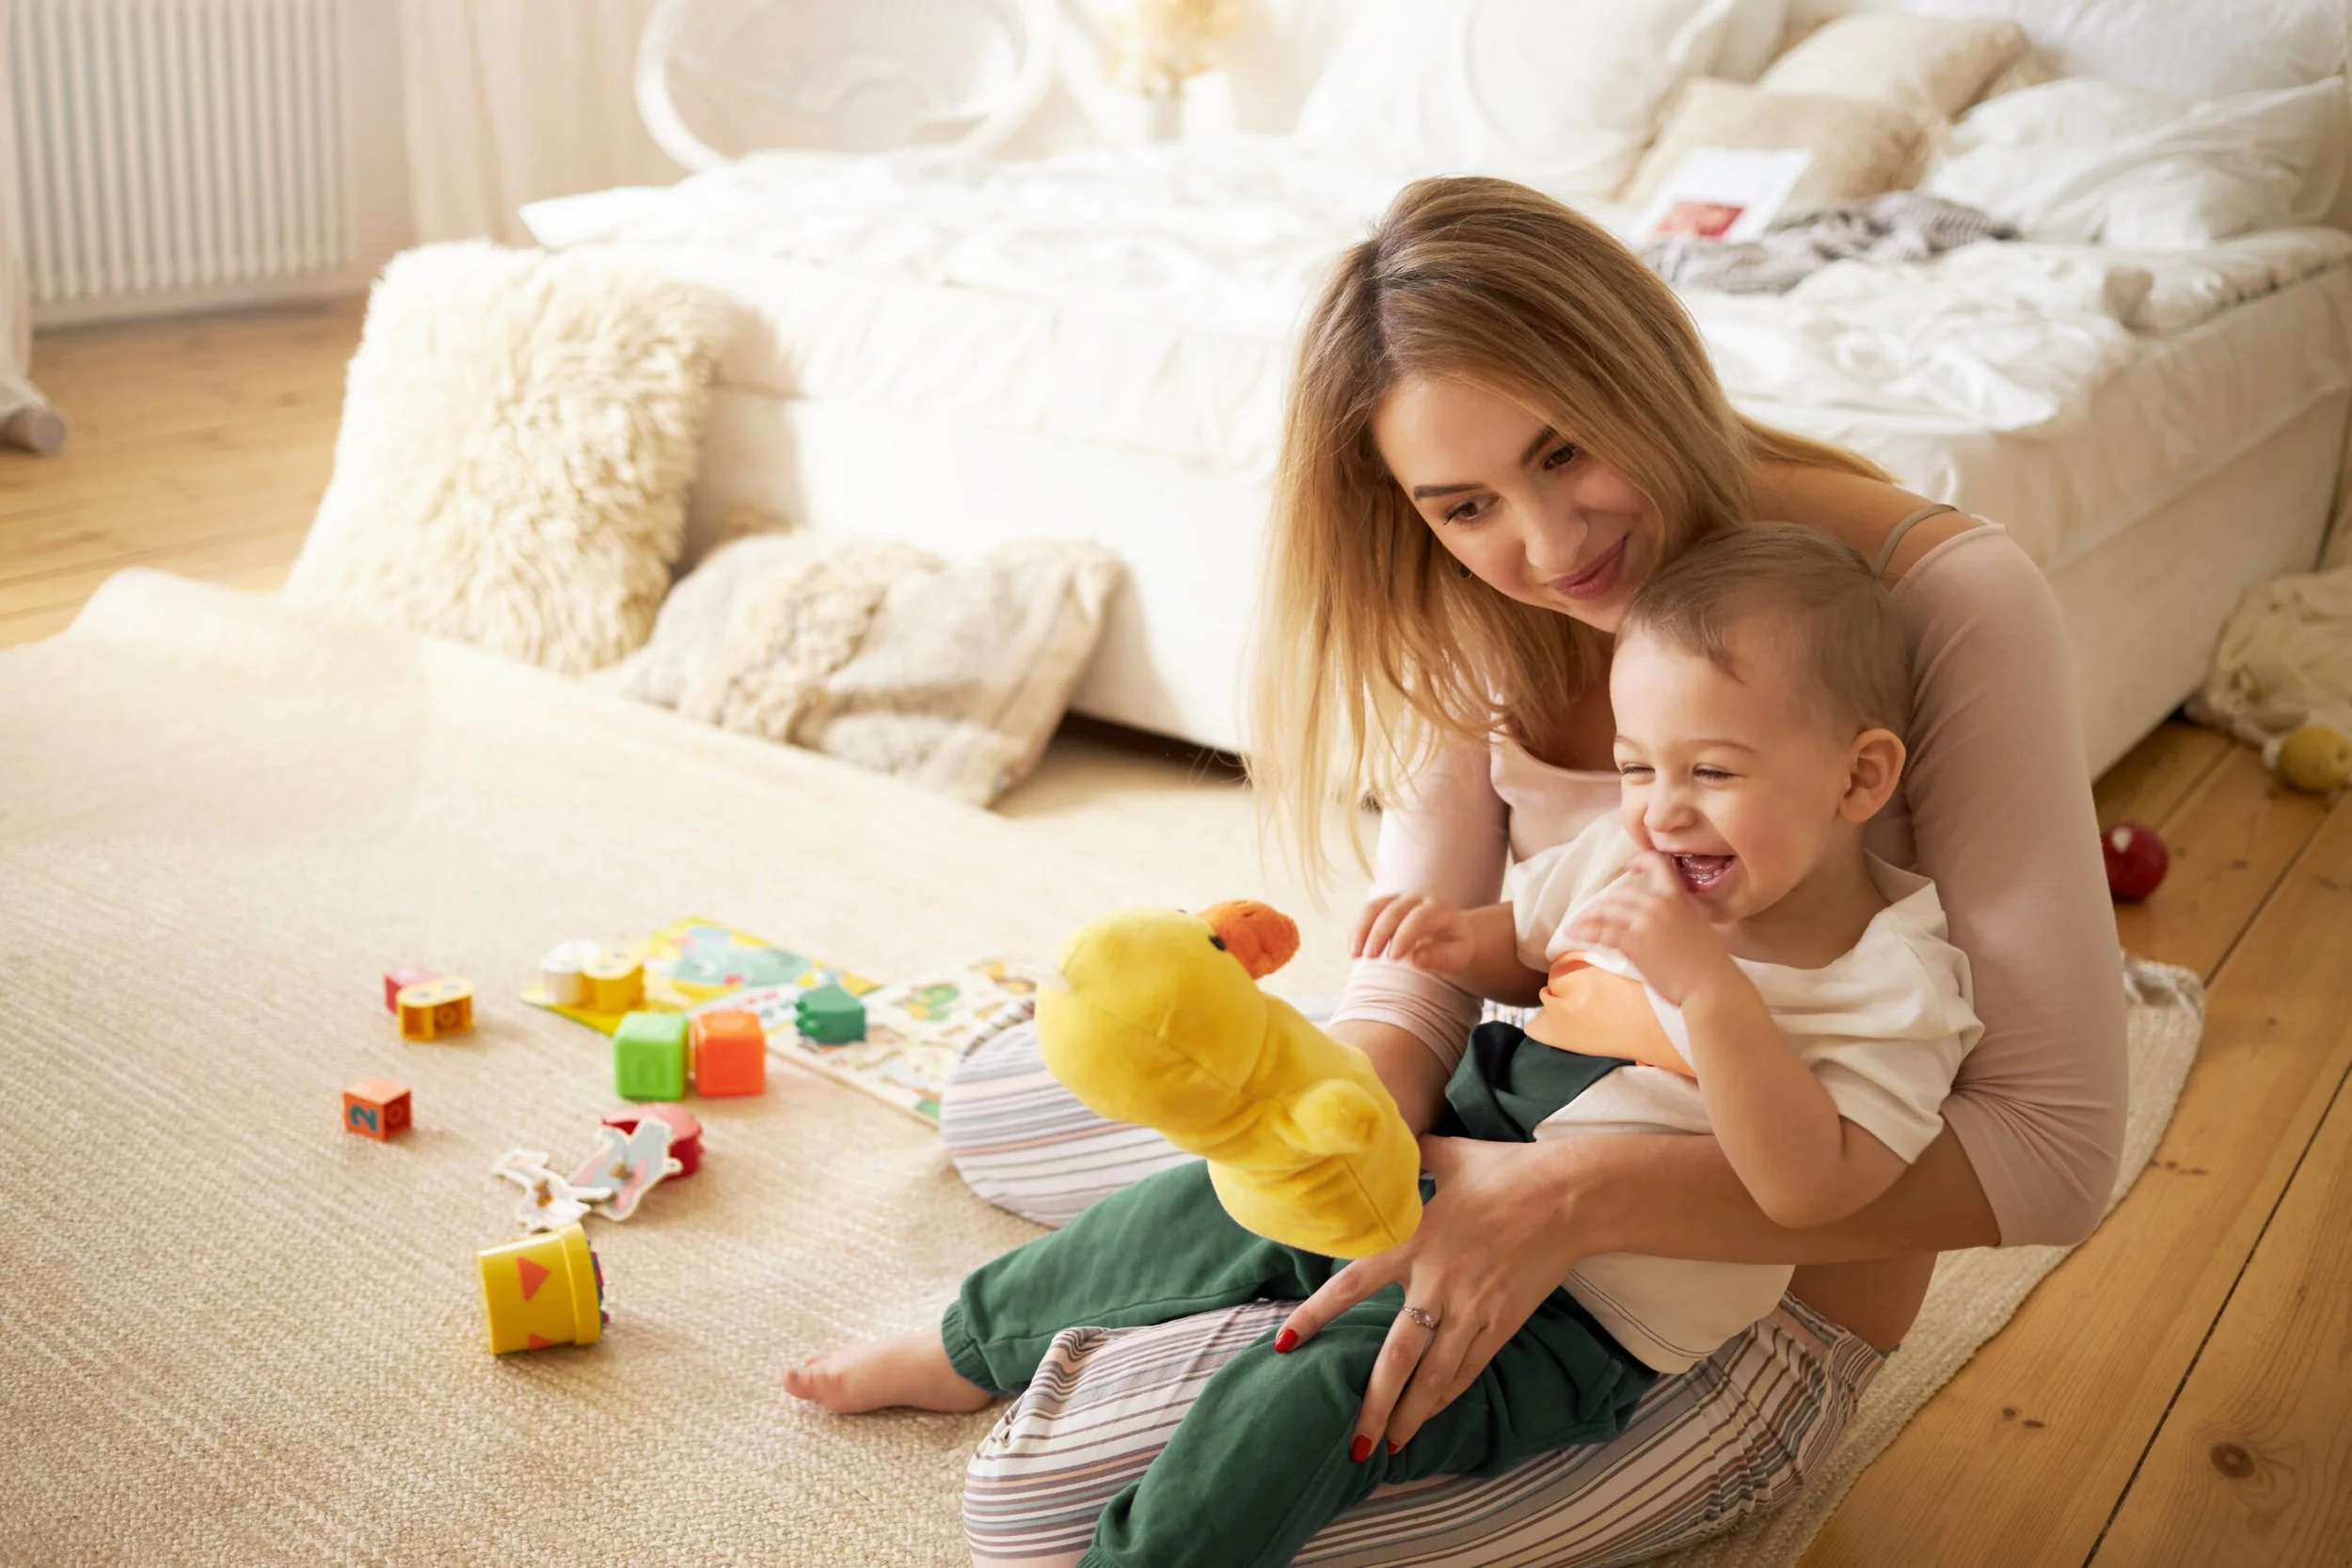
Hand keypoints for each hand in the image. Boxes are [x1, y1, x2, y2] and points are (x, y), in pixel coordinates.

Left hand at [1273, 1134, 1591, 1454]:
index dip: (1315, 1315)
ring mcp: (1472, 1309)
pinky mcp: (1502, 1323)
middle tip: (1352, 1443)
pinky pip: (1469, 1370)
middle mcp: (1437, 1284)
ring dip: (1410, 1415)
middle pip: (1396, 1359)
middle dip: (1372, 1405)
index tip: (1285, 1344)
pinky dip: (1447, 1396)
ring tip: (1387, 1447)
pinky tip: (1429, 1416)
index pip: (1351, 1285)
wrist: (1571, 1196)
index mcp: (1414, 1242)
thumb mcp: (1449, 1153)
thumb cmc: (1508, 1170)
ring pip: (1434, 1377)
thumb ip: (1412, 1157)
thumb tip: (1387, 1144)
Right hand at [1351, 892, 1475, 976]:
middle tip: (1369, 957)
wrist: (1448, 930)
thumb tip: (1417, 958)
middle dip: (1378, 933)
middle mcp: (1417, 898)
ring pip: (1374, 907)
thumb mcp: (1459, 955)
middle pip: (1393, 911)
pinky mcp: (1384, 903)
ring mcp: (1398, 898)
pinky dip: (1356, 929)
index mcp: (1439, 908)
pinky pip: (1365, 911)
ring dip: (1361, 929)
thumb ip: (1442, 957)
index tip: (1393, 958)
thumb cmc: (1454, 945)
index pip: (1419, 918)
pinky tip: (1353, 949)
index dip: (1404, 935)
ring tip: (1355, 954)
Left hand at [1562, 852, 1735, 1005]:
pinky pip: (1602, 933)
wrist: (1710, 985)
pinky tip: (1575, 935)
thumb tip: (1668, 916)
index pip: (1658, 866)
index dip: (1641, 862)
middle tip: (1591, 913)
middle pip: (1621, 894)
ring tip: (1574, 925)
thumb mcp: (1700, 926)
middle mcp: (1659, 904)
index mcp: (1678, 897)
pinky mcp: (1633, 943)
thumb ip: (1682, 914)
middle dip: (1603, 904)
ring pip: (1607, 911)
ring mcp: (1644, 922)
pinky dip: (1585, 933)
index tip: (1629, 867)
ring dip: (1587, 918)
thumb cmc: (1711, 963)